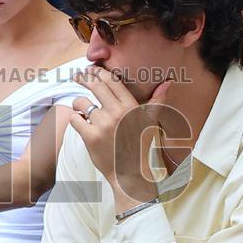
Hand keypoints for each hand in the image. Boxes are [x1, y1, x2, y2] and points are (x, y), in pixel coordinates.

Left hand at [70, 67, 175, 209]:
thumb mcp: (150, 122)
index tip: (91, 70)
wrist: (130, 172)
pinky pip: (75, 119)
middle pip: (95, 86)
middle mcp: (117, 113)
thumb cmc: (140, 146)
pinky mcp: (90, 137)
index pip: (112, 81)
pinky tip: (80, 121)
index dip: (99, 72)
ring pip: (82, 102)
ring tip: (81, 107)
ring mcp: (102, 125)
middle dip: (84, 78)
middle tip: (77, 77)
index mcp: (131, 107)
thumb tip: (167, 82)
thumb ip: (157, 100)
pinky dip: (75, 119)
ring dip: (78, 103)